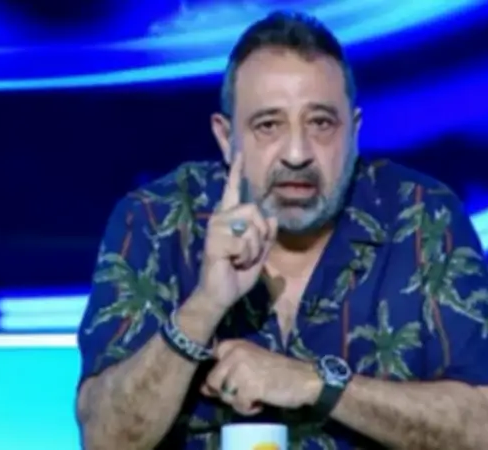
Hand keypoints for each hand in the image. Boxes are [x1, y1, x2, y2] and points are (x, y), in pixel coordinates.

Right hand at [194, 152, 277, 311]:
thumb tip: (272, 216)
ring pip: (252, 226)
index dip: (236, 172)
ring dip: (253, 248)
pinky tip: (233, 263)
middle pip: (254, 210)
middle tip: (248, 253)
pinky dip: (246, 257)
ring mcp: (216, 227)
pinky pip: (245, 242)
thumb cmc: (236, 274)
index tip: (239, 153)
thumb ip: (266, 236)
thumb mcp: (258, 254)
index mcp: (230, 218)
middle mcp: (220, 218)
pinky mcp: (215, 240)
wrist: (219, 295)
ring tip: (239, 259)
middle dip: (261, 234)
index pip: (233, 190)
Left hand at [201, 340, 321, 415]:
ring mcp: (242, 369)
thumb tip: (203, 388)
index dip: (218, 373)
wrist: (304, 379)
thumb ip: (227, 371)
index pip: (211, 357)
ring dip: (239, 401)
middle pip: (212, 381)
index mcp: (236, 344)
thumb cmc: (277, 371)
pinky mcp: (250, 386)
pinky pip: (238, 405)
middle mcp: (236, 353)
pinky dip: (248, 408)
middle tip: (246, 390)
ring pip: (224, 395)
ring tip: (255, 395)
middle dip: (226, 391)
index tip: (232, 378)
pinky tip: (260, 402)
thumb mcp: (250, 363)